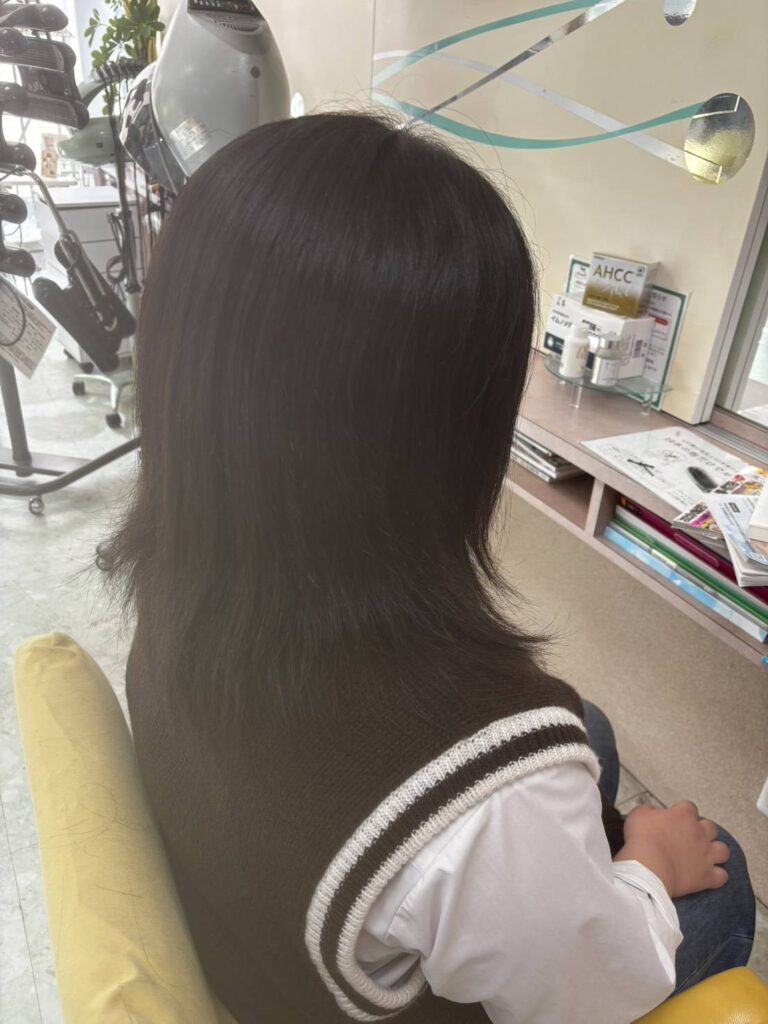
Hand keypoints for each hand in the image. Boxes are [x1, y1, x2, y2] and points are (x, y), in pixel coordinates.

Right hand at [614, 800, 729, 897]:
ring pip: (722, 850)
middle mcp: (699, 832)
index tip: (674, 819)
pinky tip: (709, 876)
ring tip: (705, 856)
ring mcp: (706, 855)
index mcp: (683, 815)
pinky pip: (722, 876)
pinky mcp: (707, 876)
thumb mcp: (639, 814)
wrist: (648, 866)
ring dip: (716, 852)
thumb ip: (650, 810)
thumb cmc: (642, 839)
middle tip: (690, 837)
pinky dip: (717, 876)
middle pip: (711, 827)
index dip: (682, 813)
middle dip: (703, 831)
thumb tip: (654, 812)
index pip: (689, 807)